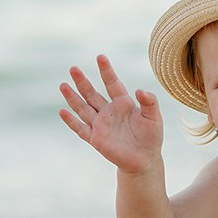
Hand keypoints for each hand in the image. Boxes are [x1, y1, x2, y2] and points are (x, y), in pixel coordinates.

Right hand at [59, 54, 163, 172]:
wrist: (144, 159)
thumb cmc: (151, 137)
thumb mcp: (154, 118)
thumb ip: (150, 102)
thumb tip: (140, 90)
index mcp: (122, 104)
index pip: (112, 84)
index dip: (107, 71)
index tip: (100, 57)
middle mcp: (109, 112)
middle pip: (92, 93)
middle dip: (83, 81)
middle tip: (73, 68)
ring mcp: (100, 125)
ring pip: (83, 108)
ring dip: (73, 97)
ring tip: (63, 85)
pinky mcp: (96, 138)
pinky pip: (81, 128)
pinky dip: (71, 121)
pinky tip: (62, 112)